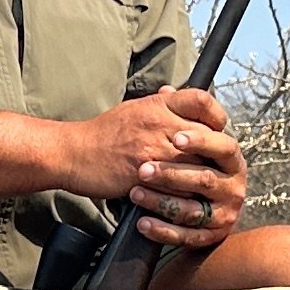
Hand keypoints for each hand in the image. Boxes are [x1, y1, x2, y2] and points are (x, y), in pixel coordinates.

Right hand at [73, 86, 248, 247]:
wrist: (74, 153)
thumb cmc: (103, 134)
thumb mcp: (132, 108)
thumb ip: (158, 103)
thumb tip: (174, 92)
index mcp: (159, 105)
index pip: (202, 100)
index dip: (216, 116)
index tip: (216, 129)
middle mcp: (160, 123)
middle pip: (207, 136)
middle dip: (214, 153)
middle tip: (215, 164)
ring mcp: (153, 149)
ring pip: (197, 164)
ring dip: (203, 177)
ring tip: (203, 185)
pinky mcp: (145, 174)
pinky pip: (178, 187)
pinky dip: (185, 194)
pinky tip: (185, 197)